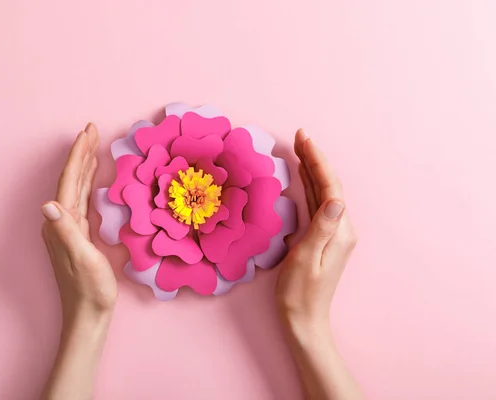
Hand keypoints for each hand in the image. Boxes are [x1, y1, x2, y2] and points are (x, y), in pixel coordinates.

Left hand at [41, 123, 116, 322]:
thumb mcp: (82, 260)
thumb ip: (66, 231)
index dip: (79, 155)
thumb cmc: (89, 290)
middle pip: (71, 180)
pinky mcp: (78, 235)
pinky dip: (87, 184)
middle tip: (92, 130)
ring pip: (76, 188)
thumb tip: (48, 204)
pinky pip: (82, 200)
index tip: (89, 132)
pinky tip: (92, 179)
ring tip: (93, 146)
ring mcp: (69, 228)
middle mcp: (60, 222)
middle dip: (82, 153)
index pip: (69, 181)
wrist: (88, 314)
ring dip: (84, 165)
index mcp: (61, 224)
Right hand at [275, 130, 363, 399]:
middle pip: (328, 185)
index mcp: (338, 231)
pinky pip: (316, 204)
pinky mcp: (323, 238)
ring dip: (312, 169)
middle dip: (314, 159)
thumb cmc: (300, 293)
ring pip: (322, 192)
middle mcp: (340, 228)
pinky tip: (302, 177)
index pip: (330, 187)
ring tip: (299, 148)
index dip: (316, 161)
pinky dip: (309, 186)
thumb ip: (321, 227)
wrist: (304, 319)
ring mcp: (333, 233)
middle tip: (300, 135)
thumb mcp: (307, 259)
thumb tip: (336, 198)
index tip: (303, 138)